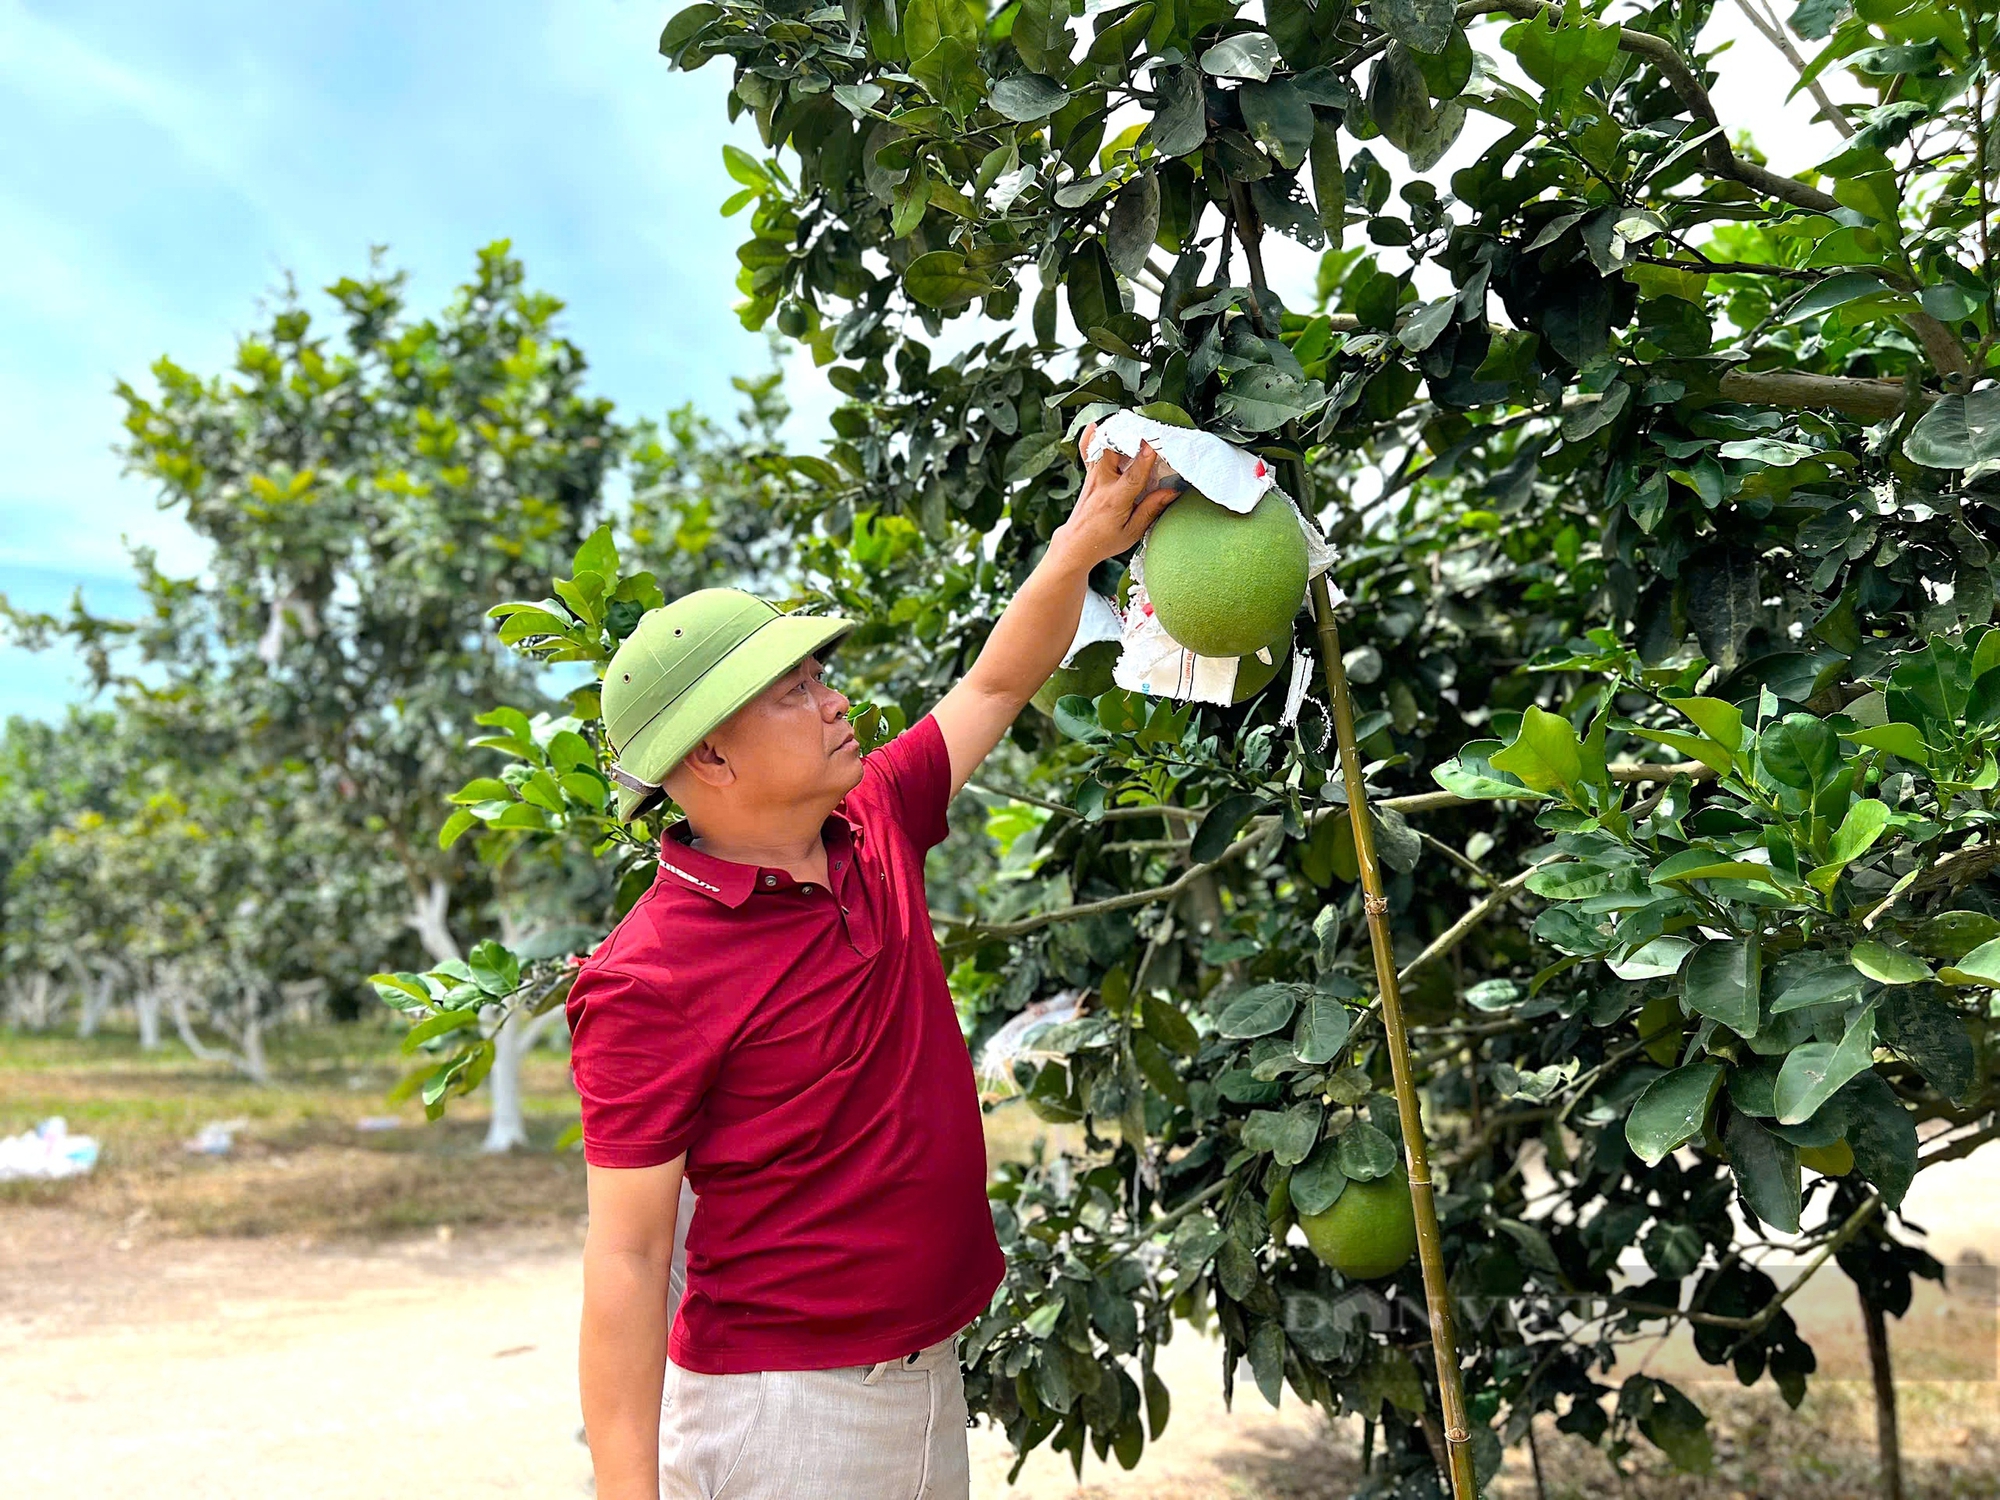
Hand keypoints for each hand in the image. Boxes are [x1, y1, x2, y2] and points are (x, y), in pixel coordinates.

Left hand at [1053, 426, 1181, 566]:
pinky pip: (1088, 450)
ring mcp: (1093, 476)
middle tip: (1144, 427)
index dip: (1143, 460)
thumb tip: (1171, 491)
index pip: (1131, 477)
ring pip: (1100, 447)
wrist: (1077, 543)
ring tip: (1129, 422)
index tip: (1152, 445)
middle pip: (1111, 453)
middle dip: (1127, 437)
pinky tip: (1097, 425)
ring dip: (1114, 433)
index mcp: (1114, 500)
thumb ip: (1151, 509)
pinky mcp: (1089, 473)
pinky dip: (1091, 436)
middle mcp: (1101, 484)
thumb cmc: (1105, 540)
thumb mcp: (1132, 531)